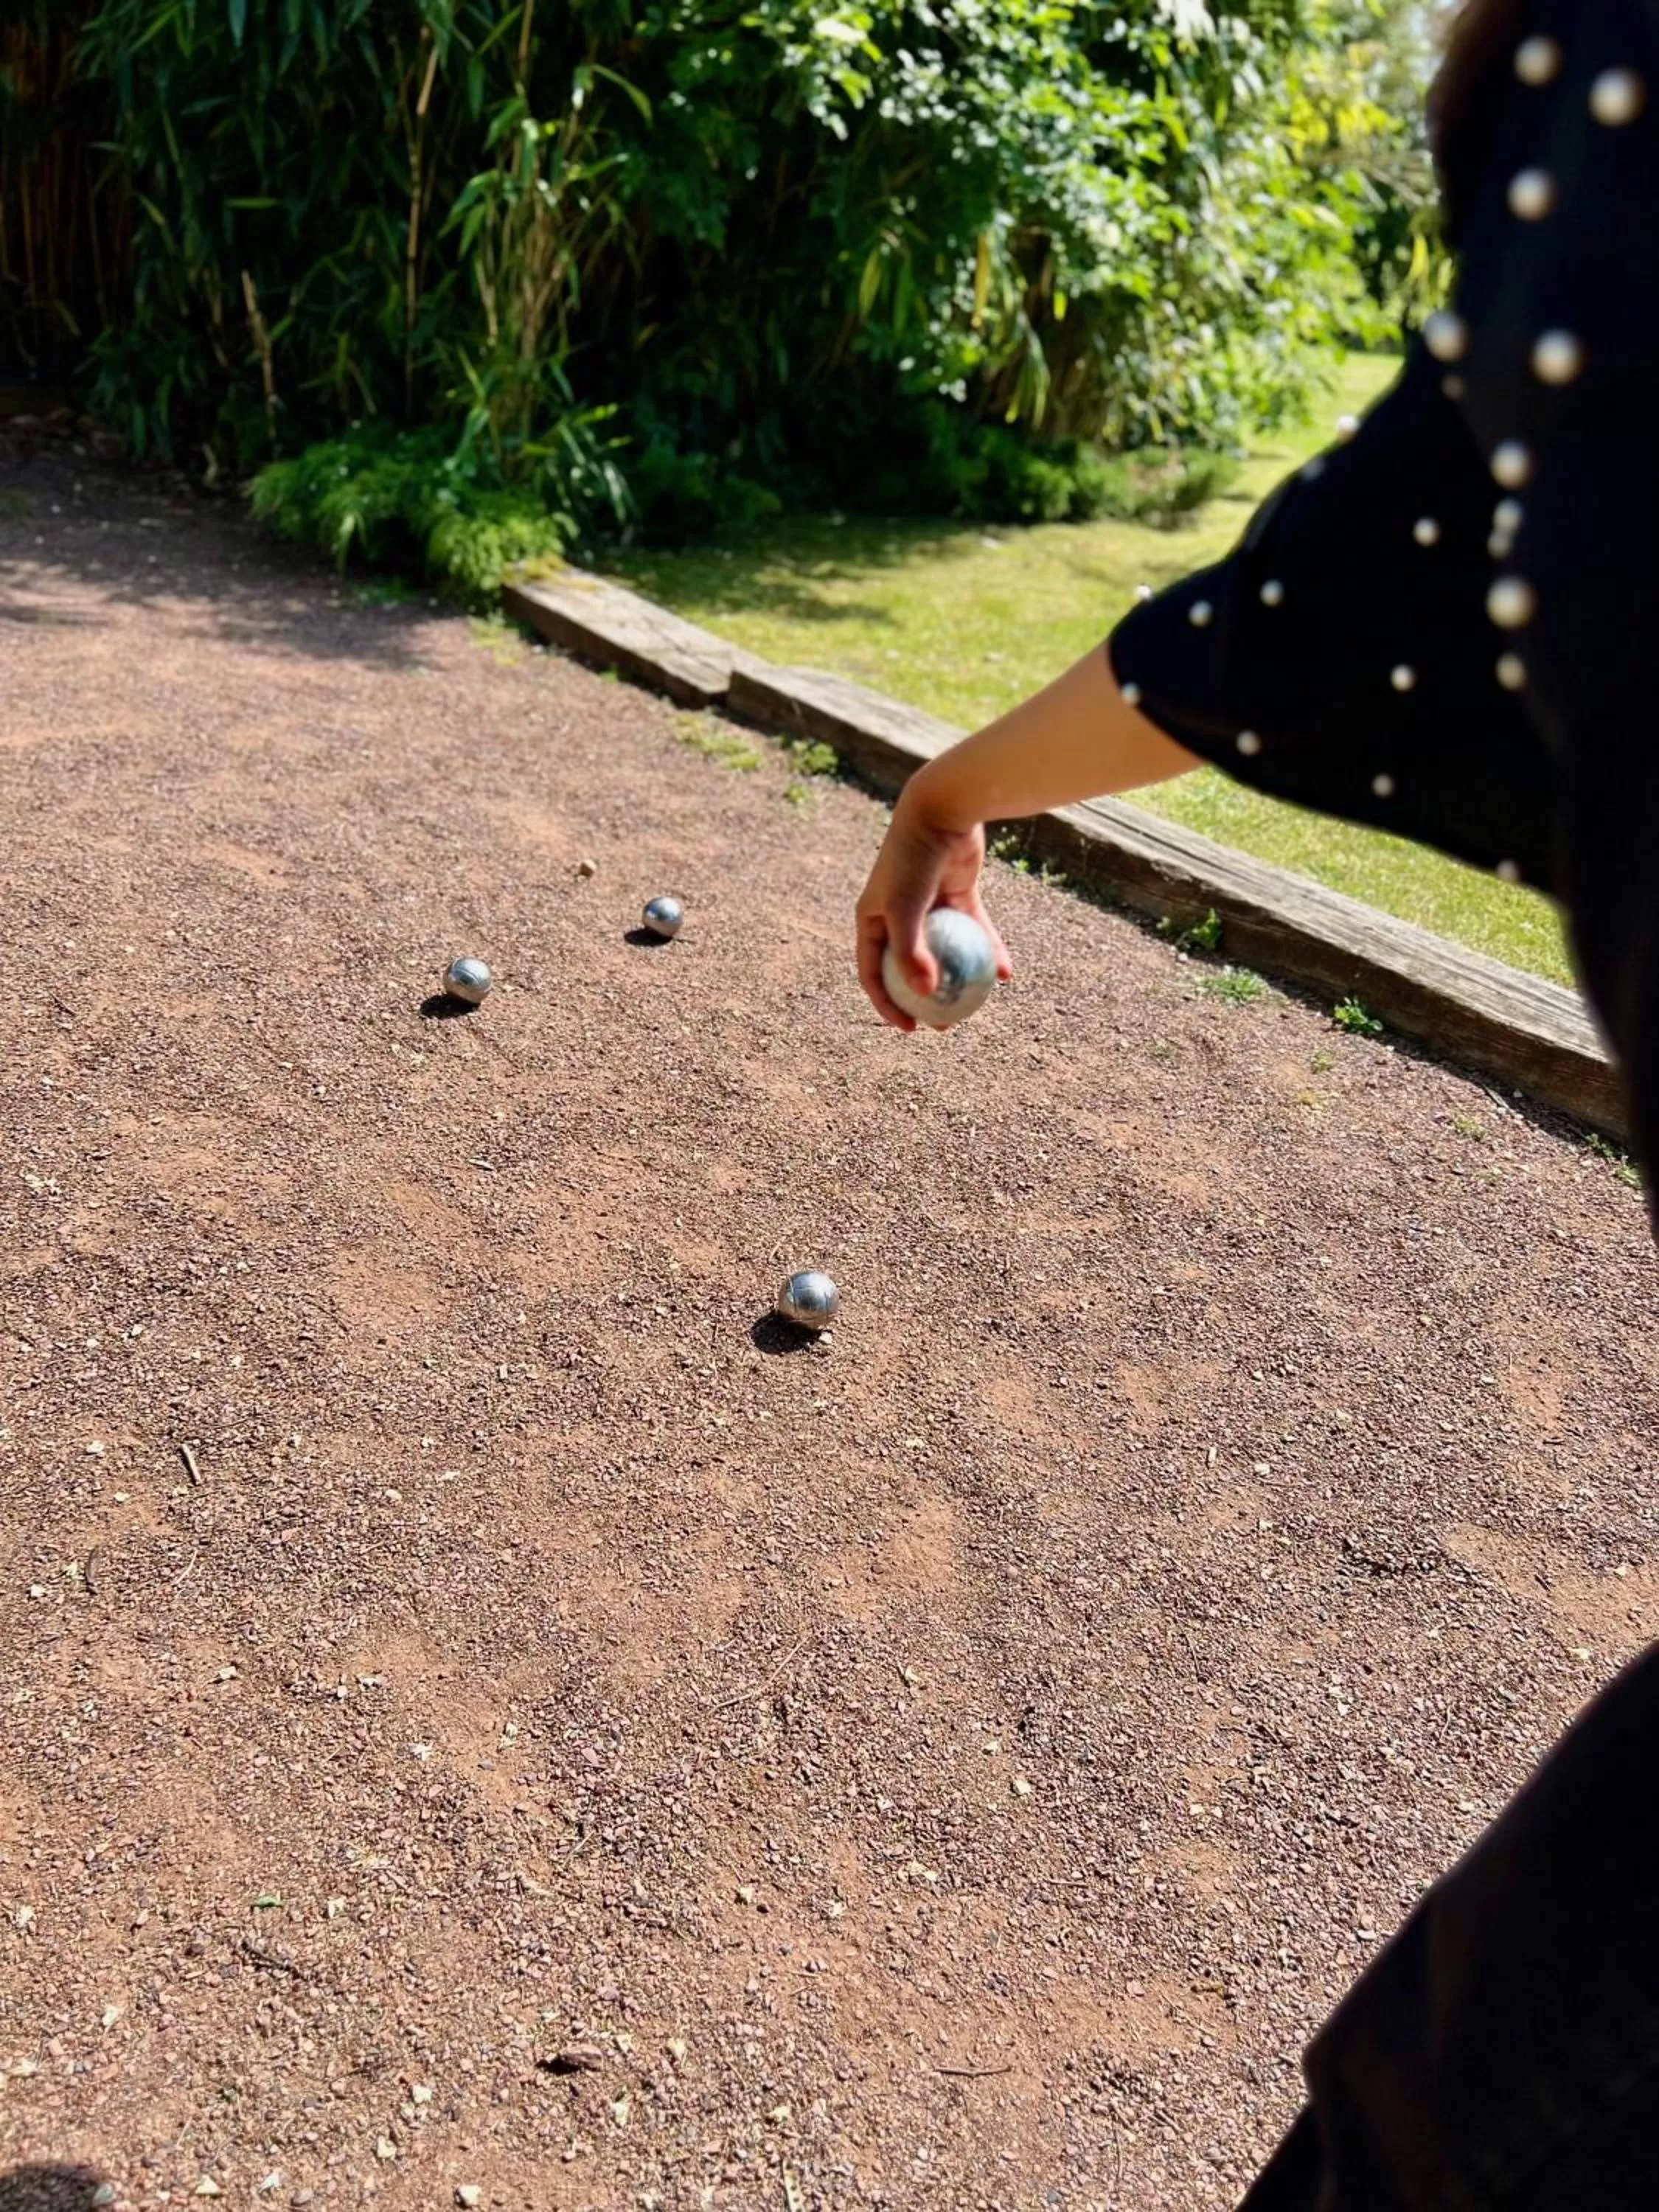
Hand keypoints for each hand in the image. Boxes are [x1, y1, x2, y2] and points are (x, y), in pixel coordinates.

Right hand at [855, 778, 1012, 1029]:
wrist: (940, 811)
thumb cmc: (912, 861)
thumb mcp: (905, 908)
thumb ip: (911, 953)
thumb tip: (925, 994)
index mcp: (872, 919)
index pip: (874, 973)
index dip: (888, 1006)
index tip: (911, 1028)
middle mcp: (897, 913)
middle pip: (910, 967)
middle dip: (925, 1000)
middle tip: (945, 1024)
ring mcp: (929, 904)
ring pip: (946, 951)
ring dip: (960, 979)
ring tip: (975, 1005)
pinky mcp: (958, 893)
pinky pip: (974, 930)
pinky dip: (988, 949)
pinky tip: (1007, 973)